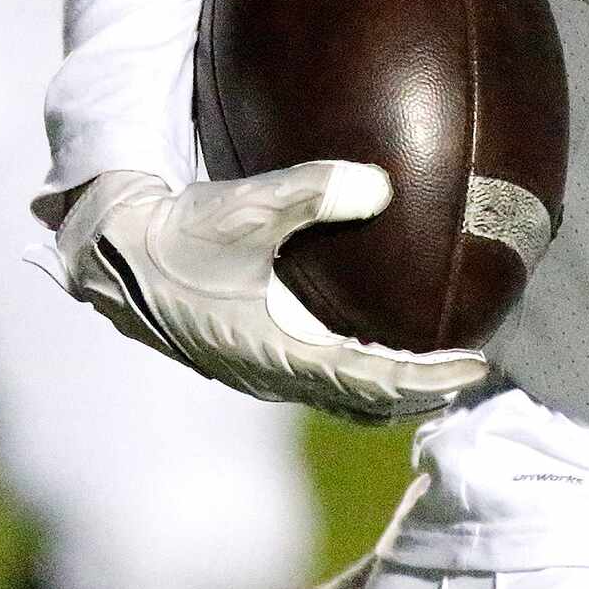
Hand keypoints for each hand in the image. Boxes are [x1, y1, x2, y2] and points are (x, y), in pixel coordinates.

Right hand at [41, 162, 490, 421]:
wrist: (111, 253)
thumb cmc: (178, 233)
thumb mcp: (245, 208)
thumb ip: (313, 192)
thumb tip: (381, 185)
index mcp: (278, 352)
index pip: (372, 382)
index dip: (428, 379)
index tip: (477, 368)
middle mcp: (271, 373)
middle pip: (365, 403)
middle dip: (421, 393)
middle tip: (474, 377)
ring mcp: (257, 370)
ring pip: (340, 397)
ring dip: (391, 391)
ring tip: (439, 374)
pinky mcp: (248, 355)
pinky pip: (317, 381)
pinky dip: (359, 378)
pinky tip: (375, 350)